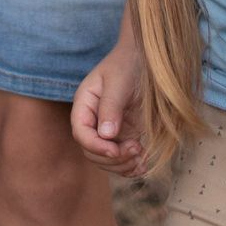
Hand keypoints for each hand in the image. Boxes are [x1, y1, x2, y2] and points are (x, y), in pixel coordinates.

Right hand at [70, 44, 146, 175]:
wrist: (145, 59)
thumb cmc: (128, 64)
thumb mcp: (119, 81)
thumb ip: (111, 106)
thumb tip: (106, 135)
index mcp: (85, 104)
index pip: (81, 132)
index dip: (95, 145)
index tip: (115, 150)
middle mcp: (93, 120)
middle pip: (91, 151)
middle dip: (112, 158)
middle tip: (136, 149)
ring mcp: (109, 130)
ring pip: (106, 159)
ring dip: (122, 165)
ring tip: (142, 157)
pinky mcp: (124, 136)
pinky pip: (121, 159)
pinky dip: (131, 167)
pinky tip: (143, 165)